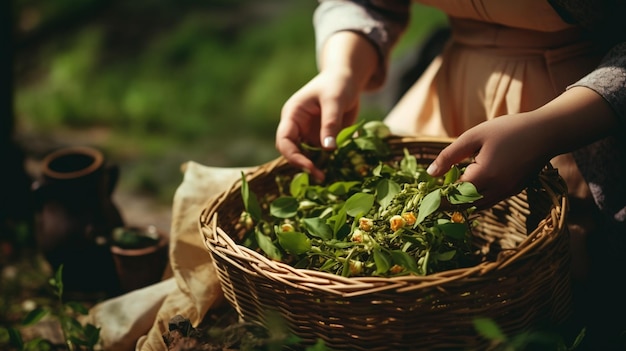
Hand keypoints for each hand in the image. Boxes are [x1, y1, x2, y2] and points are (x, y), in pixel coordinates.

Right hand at [276, 69, 361, 180]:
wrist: (347, 79)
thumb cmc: (337, 84)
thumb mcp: (335, 101)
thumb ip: (330, 124)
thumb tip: (328, 149)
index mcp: (293, 115)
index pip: (284, 140)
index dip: (293, 156)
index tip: (309, 167)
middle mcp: (297, 127)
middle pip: (292, 152)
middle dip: (304, 165)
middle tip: (322, 177)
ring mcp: (309, 134)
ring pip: (307, 156)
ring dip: (317, 167)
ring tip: (331, 176)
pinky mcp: (321, 139)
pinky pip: (322, 155)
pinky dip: (329, 162)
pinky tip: (340, 167)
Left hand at [426, 113, 552, 208]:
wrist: (547, 132)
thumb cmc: (508, 130)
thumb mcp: (474, 137)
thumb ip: (449, 156)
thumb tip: (430, 173)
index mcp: (484, 176)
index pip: (454, 195)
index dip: (440, 194)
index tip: (428, 193)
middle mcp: (497, 190)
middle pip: (465, 205)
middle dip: (450, 200)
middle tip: (437, 192)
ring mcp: (507, 192)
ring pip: (478, 205)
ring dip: (464, 199)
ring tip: (452, 186)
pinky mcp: (514, 191)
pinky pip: (490, 200)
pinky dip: (478, 196)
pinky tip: (471, 184)